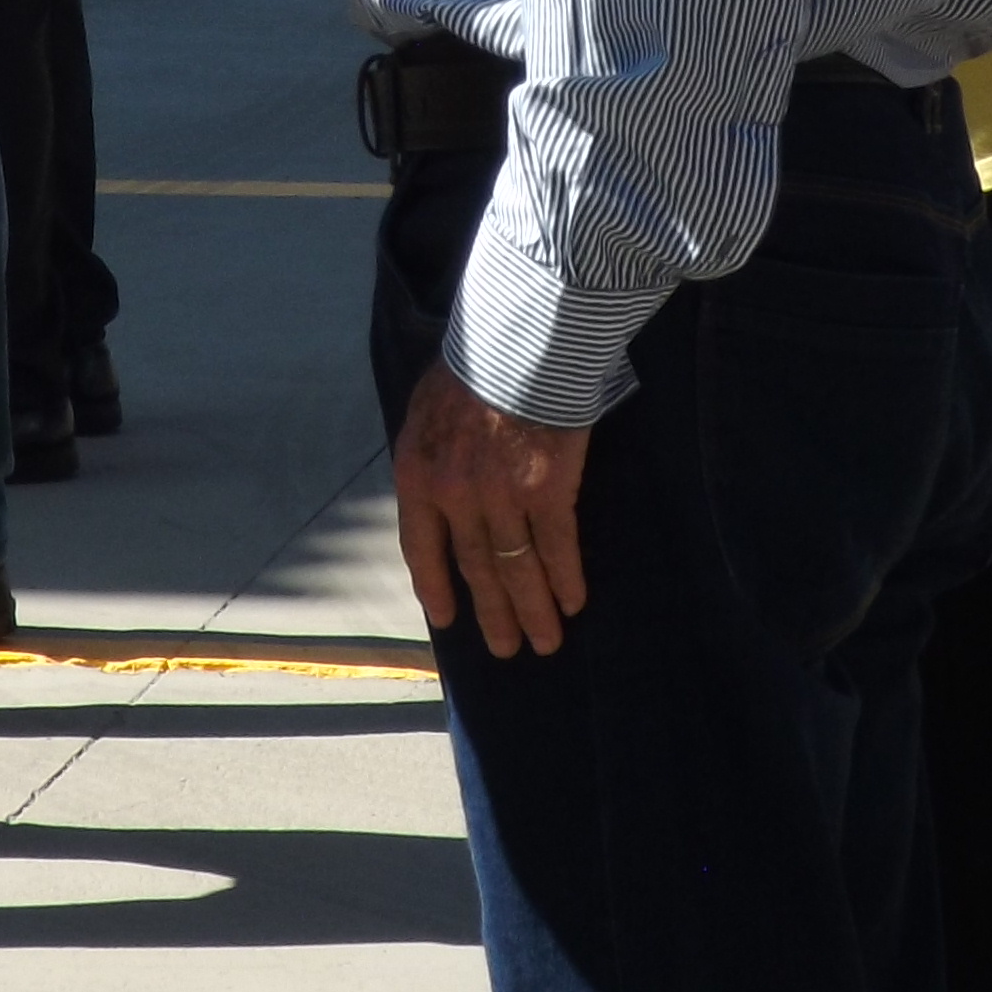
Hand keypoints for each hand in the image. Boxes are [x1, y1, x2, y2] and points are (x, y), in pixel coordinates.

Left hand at [390, 363, 590, 655]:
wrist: (517, 341)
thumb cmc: (473, 365)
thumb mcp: (427, 410)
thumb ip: (432, 455)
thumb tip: (441, 489)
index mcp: (417, 475)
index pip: (421, 547)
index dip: (436, 586)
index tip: (447, 619)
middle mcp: (454, 496)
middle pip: (476, 568)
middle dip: (494, 614)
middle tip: (508, 649)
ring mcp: (501, 497)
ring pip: (517, 568)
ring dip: (534, 610)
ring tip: (546, 642)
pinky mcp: (547, 491)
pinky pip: (557, 547)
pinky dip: (566, 579)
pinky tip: (574, 602)